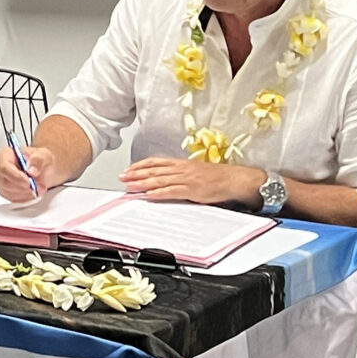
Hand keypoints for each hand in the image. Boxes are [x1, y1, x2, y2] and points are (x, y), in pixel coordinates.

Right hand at [0, 145, 58, 202]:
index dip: (16, 176)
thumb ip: (38, 160)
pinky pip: (12, 199)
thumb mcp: (44, 155)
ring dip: (25, 193)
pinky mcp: (4, 192)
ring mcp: (0, 181)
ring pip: (8, 192)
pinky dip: (25, 198)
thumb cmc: (39, 160)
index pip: (4, 167)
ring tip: (38, 188)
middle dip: (23, 187)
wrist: (43, 168)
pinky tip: (32, 192)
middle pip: (5, 182)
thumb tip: (31, 170)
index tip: (29, 181)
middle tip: (37, 186)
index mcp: (4, 155)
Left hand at [119, 158, 264, 206]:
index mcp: (182, 163)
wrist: (234, 179)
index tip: (128, 169)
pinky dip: (159, 193)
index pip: (156, 162)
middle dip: (136, 174)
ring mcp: (186, 179)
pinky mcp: (192, 189)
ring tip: (130, 186)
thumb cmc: (217, 177)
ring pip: (160, 180)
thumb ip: (180, 174)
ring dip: (143, 183)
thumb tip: (166, 179)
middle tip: (122, 178)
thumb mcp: (195, 172)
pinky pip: (172, 191)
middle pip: (154, 171)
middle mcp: (182, 169)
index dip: (140, 165)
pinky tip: (149, 195)